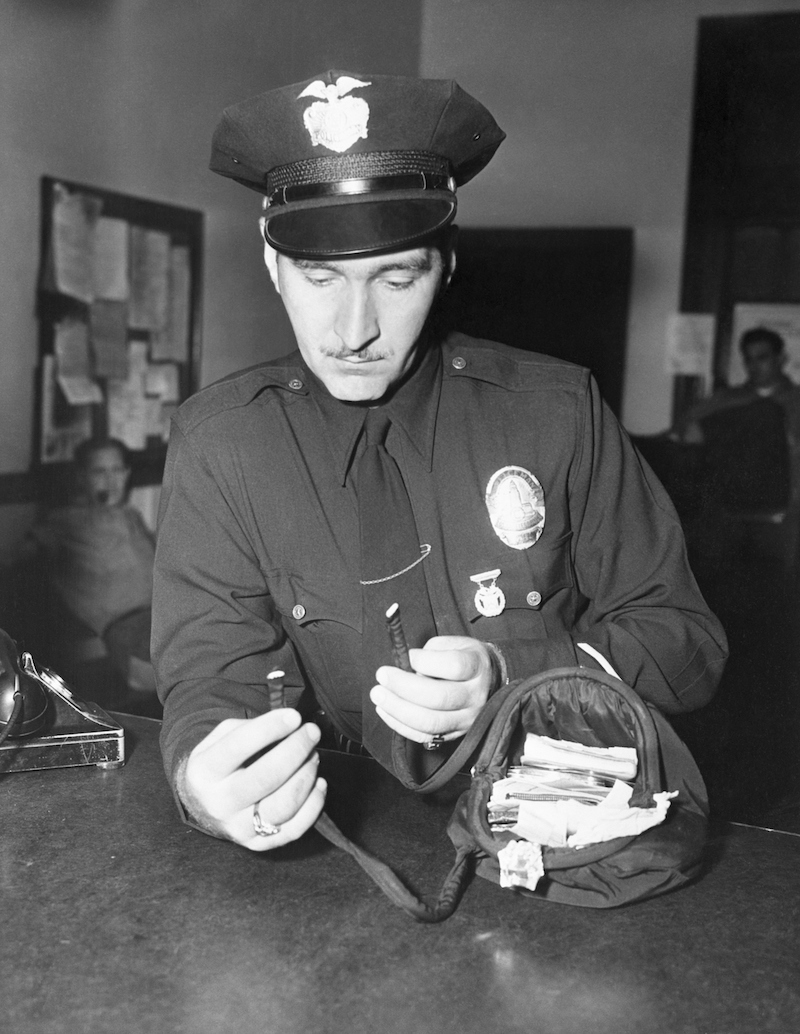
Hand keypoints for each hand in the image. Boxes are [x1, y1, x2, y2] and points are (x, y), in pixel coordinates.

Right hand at [179, 710, 326, 850]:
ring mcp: (238, 828)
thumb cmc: (220, 763)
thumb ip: (250, 728)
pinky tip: (319, 784)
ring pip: (283, 805)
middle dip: (296, 750)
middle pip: (266, 777)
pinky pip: (294, 829)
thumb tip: (290, 724)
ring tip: (313, 756)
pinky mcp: (258, 844)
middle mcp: (219, 803)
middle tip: (312, 732)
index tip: (294, 717)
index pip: (238, 746)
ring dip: (307, 776)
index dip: (270, 728)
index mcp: (205, 771)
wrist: (203, 804)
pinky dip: (314, 805)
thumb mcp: (220, 738)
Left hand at [369, 636, 499, 744]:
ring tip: (379, 695)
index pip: (454, 666)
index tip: (410, 656)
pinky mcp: (455, 735)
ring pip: (430, 722)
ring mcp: (467, 719)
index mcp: (477, 667)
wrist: (487, 682)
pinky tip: (385, 710)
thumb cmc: (464, 658)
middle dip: (403, 687)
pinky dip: (400, 725)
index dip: (427, 661)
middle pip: (439, 697)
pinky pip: (424, 736)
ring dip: (398, 709)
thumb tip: (408, 668)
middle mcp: (475, 696)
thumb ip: (431, 652)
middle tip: (382, 675)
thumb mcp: (454, 643)